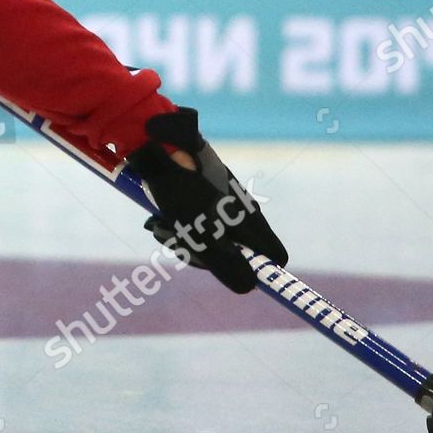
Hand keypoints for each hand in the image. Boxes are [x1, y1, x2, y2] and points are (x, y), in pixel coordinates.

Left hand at [124, 107, 287, 293]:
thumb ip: (226, 263)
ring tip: (162, 227)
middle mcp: (242, 211)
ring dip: (185, 240)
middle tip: (178, 243)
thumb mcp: (200, 234)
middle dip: (205, 256)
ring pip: (212, 239)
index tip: (225, 270)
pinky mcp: (206, 195)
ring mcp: (224, 202)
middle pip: (237, 253)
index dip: (256, 270)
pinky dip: (180, 225)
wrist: (157, 146)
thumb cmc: (179, 191)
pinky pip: (198, 223)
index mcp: (251, 220)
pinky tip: (161, 219)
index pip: (275, 257)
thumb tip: (250, 287)